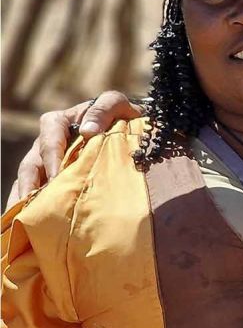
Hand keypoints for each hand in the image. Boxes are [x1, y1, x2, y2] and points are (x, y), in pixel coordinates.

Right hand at [6, 92, 143, 207]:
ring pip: (29, 180)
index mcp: (61, 122)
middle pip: (32, 162)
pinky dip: (30, 205)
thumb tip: (87, 130)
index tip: (58, 175)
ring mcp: (49, 162)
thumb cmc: (121, 114)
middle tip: (36, 204)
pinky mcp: (54, 179)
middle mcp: (49, 143)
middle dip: (31, 183)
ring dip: (25, 198)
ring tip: (26, 218)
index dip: (52, 153)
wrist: (132, 129)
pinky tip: (28, 223)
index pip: (50, 133)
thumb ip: (104, 109)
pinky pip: (35, 191)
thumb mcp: (116, 104)